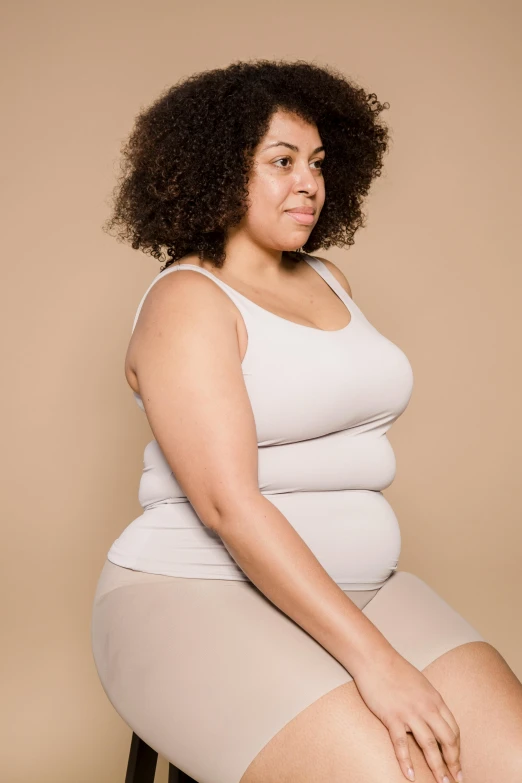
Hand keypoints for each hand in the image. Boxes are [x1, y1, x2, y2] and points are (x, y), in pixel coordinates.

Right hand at [351, 648, 462, 782]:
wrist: (374, 658)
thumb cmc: (395, 669)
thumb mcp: (421, 684)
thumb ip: (429, 701)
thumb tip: (434, 718)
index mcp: (435, 699)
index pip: (453, 730)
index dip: (457, 750)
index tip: (457, 764)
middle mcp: (426, 707)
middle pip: (447, 740)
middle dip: (453, 763)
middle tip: (455, 780)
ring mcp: (409, 712)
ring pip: (429, 745)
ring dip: (437, 767)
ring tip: (441, 782)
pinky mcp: (392, 716)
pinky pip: (401, 743)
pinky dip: (406, 761)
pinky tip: (410, 775)